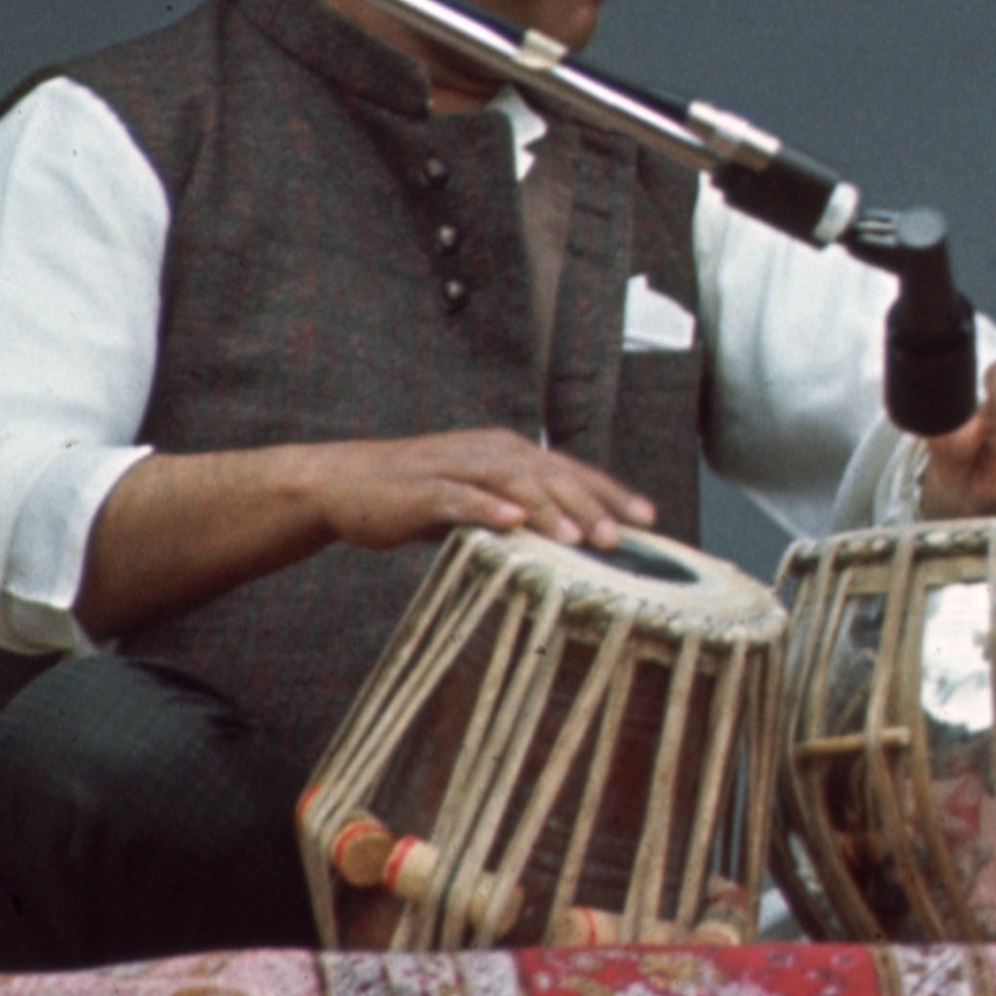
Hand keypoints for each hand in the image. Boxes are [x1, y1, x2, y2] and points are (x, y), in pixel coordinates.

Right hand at [288, 428, 657, 551]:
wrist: (346, 484)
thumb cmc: (419, 496)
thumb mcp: (481, 503)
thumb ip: (520, 515)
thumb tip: (570, 542)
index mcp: (511, 454)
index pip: (572, 472)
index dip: (610, 493)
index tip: (649, 519)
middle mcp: (492, 452)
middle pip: (552, 476)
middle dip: (590, 506)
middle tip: (622, 537)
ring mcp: (457, 468)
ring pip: (514, 483)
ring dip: (550, 509)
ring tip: (579, 537)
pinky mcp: (423, 489)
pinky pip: (461, 497)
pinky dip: (489, 507)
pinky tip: (513, 521)